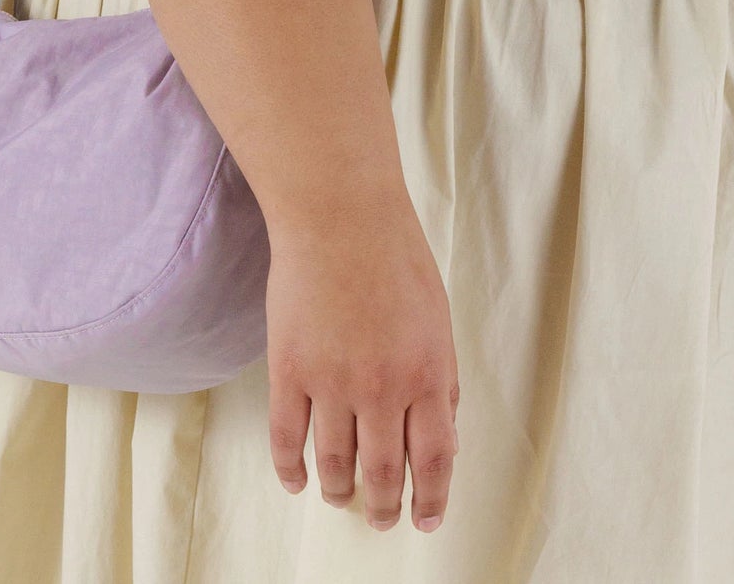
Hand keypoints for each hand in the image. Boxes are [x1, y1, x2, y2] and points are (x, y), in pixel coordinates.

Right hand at [264, 187, 459, 532]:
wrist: (340, 216)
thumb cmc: (394, 254)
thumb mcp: (438, 316)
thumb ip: (443, 375)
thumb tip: (446, 426)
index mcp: (429, 373)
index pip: (437, 458)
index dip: (433, 498)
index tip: (427, 518)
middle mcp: (383, 389)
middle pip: (385, 472)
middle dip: (384, 505)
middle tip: (381, 519)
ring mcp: (332, 383)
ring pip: (335, 464)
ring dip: (340, 491)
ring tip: (340, 498)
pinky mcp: (290, 371)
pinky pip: (287, 439)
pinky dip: (291, 470)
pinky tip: (297, 481)